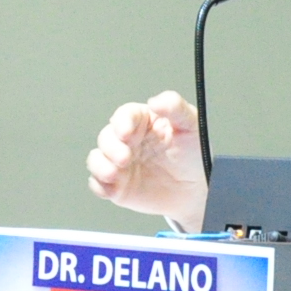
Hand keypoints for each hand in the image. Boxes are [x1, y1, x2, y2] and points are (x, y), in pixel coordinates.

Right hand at [87, 91, 206, 229]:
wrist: (194, 189)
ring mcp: (118, 163)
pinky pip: (98, 184)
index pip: (125, 115)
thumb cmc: (192, 154)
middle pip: (106, 137)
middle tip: (125, 158)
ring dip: (100, 166)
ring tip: (113, 174)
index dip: (122, 122)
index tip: (126, 133)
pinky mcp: (116, 185)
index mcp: (142, 121)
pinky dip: (100, 186)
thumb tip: (155, 101)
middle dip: (111, 147)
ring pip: (97, 159)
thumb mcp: (192, 126)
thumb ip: (176, 108)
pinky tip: (112, 189)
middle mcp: (126, 140)